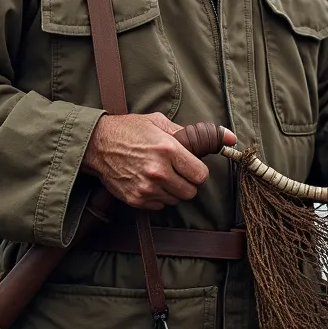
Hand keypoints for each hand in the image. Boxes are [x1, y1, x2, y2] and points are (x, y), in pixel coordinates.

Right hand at [82, 112, 235, 210]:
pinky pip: (159, 206)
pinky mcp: (135, 199)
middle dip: (187, 182)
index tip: (191, 167)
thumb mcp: (160, 122)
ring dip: (172, 190)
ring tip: (160, 174)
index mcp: (168, 150)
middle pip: (190, 192)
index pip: (200, 175)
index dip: (198, 172)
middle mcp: (158, 171)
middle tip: (177, 171)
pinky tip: (148, 182)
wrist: (97, 144)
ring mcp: (146, 188)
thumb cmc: (130, 130)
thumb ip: (194, 133)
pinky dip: (158, 197)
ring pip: (175, 200)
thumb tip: (230, 137)